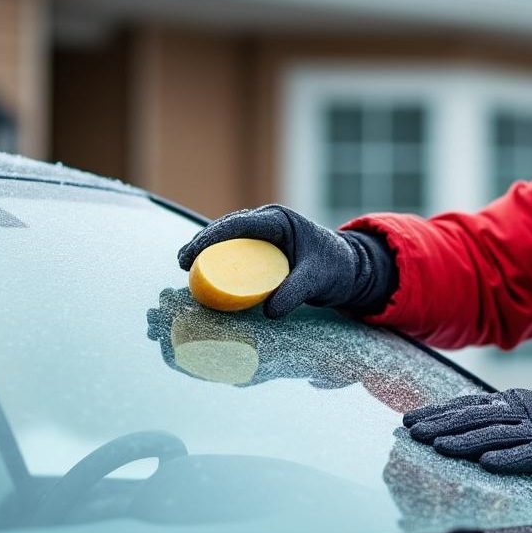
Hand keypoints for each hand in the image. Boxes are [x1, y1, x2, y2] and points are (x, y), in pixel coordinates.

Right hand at [177, 205, 392, 318]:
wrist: (350, 268)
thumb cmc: (336, 268)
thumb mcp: (318, 279)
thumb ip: (295, 292)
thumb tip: (269, 312)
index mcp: (279, 220)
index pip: (239, 224)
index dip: (212, 237)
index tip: (193, 253)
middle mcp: (267, 223)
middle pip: (226, 230)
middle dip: (201, 244)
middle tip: (181, 262)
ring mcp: (263, 236)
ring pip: (227, 240)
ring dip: (205, 252)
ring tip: (184, 267)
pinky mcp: (262, 250)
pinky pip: (235, 253)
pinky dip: (219, 262)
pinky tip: (202, 275)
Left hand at [403, 389, 531, 480]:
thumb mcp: (522, 410)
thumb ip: (494, 414)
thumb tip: (457, 418)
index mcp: (509, 401)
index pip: (466, 405)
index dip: (437, 412)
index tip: (411, 420)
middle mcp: (518, 411)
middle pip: (473, 418)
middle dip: (441, 425)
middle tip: (414, 432)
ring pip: (494, 434)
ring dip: (465, 441)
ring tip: (439, 447)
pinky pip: (526, 455)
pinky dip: (506, 458)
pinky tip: (486, 464)